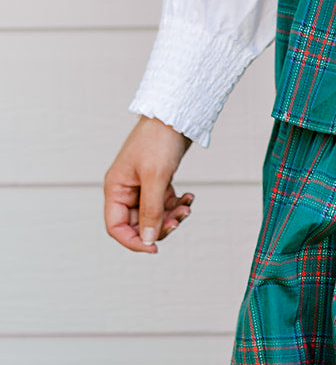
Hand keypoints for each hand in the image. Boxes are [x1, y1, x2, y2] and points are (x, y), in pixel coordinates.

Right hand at [103, 115, 194, 252]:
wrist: (174, 116)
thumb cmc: (158, 141)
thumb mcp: (155, 178)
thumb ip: (151, 211)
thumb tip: (148, 240)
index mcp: (115, 189)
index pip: (116, 227)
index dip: (133, 241)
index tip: (154, 248)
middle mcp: (125, 190)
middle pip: (138, 225)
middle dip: (160, 226)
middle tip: (179, 220)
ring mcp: (141, 187)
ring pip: (154, 216)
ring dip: (172, 216)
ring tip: (187, 207)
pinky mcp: (157, 182)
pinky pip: (165, 204)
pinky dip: (177, 204)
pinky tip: (189, 197)